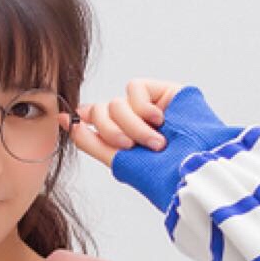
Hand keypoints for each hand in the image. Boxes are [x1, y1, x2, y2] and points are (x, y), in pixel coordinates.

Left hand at [66, 78, 182, 168]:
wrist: (194, 167)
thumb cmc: (160, 172)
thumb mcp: (116, 159)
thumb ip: (88, 140)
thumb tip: (65, 120)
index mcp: (120, 138)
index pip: (93, 119)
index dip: (81, 118)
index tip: (66, 119)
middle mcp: (132, 121)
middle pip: (100, 111)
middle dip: (110, 130)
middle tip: (130, 146)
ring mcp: (147, 106)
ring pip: (116, 103)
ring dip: (132, 126)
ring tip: (155, 142)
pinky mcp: (163, 91)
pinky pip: (134, 88)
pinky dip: (142, 107)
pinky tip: (160, 120)